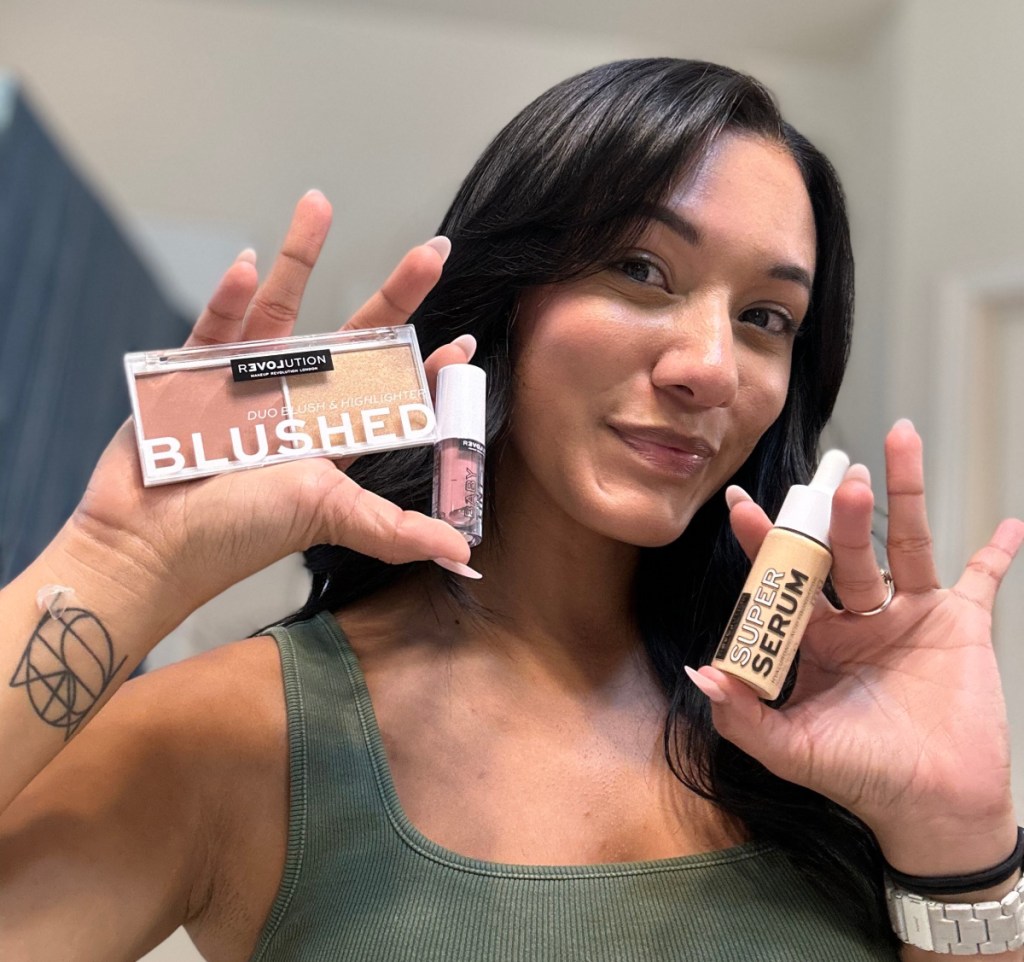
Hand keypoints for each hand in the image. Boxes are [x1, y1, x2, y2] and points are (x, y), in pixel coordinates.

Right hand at [68, 191, 474, 612]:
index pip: (390, 394)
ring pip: (281, 311)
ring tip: (320, 203)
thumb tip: (462, 555)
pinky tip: (249, 264)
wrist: (148, 544)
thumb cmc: (238, 534)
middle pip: (354, 338)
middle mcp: (296, 405)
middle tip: (433, 252)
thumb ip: (394, 529)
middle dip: (394, 294)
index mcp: (332, 438)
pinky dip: (230, 294)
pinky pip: (216, 326)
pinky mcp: (193, 374)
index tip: (463, 343)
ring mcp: (245, 384)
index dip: (426, 368)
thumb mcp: (329, 517)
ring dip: (300, 257)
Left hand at [690, 420, 1023, 872]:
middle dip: (839, 518)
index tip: (740, 504)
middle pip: (845, 551)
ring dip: (905, 496)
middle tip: (838, 482)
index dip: (763, 542)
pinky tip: (1008, 524)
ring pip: (905, 543)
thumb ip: (742, 717)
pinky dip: (998, 553)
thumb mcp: (791, 750)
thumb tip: (700, 672)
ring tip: (898, 443)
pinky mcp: (962, 625)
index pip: (786, 578)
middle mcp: (859, 616)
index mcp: (815, 637)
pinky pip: (982, 580)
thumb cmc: (858, 776)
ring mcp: (911, 615)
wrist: (931, 808)